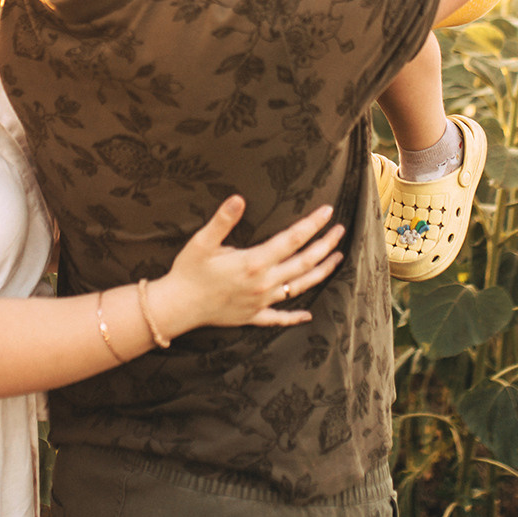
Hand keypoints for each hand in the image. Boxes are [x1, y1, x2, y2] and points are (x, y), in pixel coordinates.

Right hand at [153, 196, 343, 332]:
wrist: (177, 306)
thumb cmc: (188, 271)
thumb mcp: (202, 241)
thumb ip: (223, 220)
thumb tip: (239, 198)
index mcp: (255, 262)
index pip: (293, 239)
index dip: (312, 224)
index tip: (327, 211)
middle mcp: (264, 283)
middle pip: (304, 262)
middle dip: (325, 245)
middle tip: (340, 231)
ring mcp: (261, 302)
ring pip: (299, 286)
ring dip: (321, 272)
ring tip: (337, 259)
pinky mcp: (253, 316)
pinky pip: (279, 318)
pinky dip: (294, 316)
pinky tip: (307, 314)